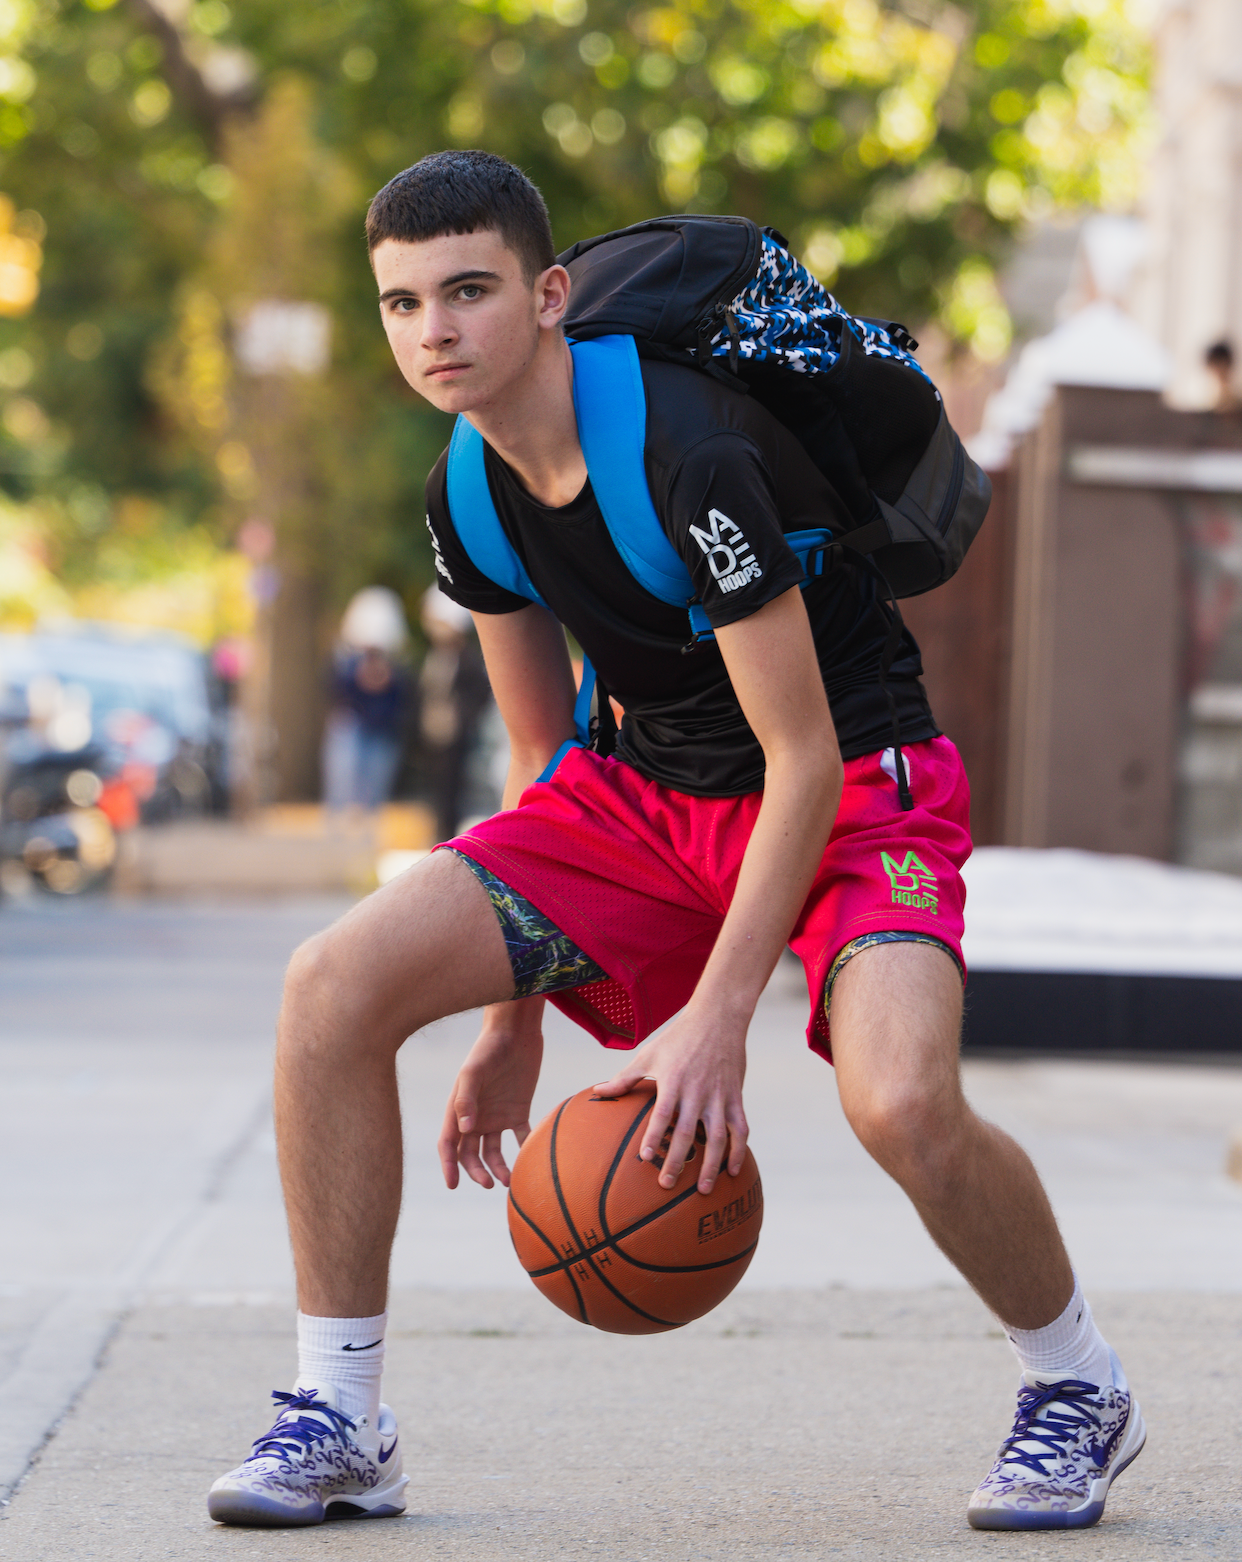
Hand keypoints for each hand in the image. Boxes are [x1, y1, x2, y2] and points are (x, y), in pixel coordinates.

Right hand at [438, 999, 543, 1190]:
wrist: (516, 1032)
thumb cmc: (488, 1049)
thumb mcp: (473, 1072)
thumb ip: (466, 1099)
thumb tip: (465, 1130)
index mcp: (459, 1109)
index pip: (449, 1144)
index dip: (448, 1166)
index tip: (453, 1185)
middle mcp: (475, 1117)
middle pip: (471, 1154)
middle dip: (477, 1172)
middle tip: (489, 1184)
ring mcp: (496, 1116)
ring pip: (494, 1152)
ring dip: (499, 1168)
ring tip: (510, 1180)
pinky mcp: (518, 1111)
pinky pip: (520, 1137)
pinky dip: (525, 1149)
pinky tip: (531, 1158)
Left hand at [592, 1004, 747, 1194]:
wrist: (718, 1018)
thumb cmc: (678, 1037)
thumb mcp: (648, 1054)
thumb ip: (625, 1077)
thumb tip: (598, 1091)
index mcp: (674, 1081)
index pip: (663, 1113)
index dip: (654, 1136)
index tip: (645, 1158)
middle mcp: (697, 1092)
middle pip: (688, 1132)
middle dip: (678, 1161)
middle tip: (667, 1185)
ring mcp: (719, 1096)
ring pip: (718, 1137)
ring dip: (711, 1165)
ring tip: (703, 1190)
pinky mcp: (735, 1097)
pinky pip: (740, 1129)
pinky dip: (738, 1151)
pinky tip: (733, 1171)